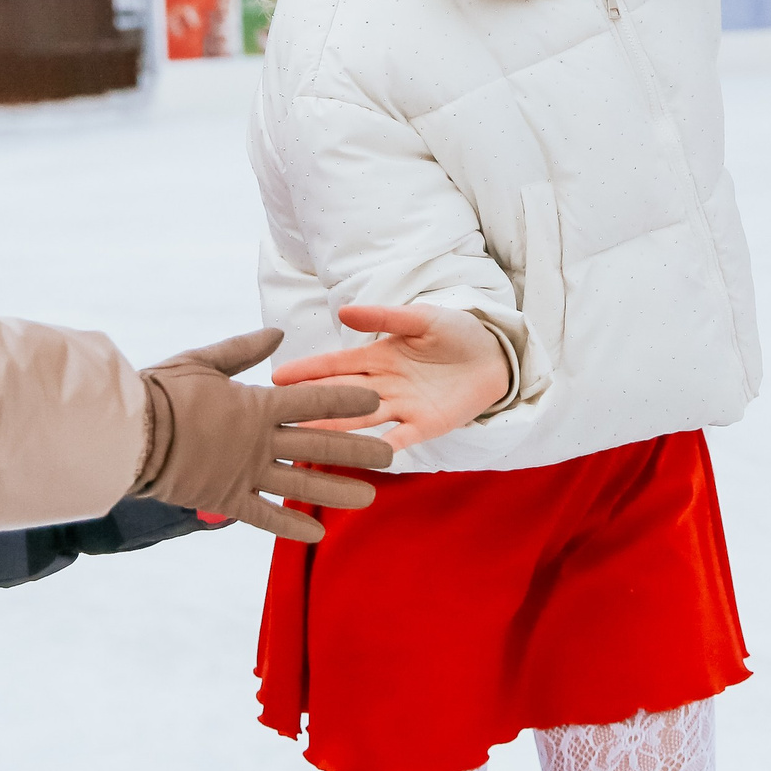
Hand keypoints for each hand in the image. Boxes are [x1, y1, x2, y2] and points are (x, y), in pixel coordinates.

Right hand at [134, 329, 393, 542]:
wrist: (129, 434)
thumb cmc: (162, 390)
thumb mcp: (204, 360)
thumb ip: (243, 350)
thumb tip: (277, 333)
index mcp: (257, 404)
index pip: (314, 399)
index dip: (348, 400)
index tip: (375, 401)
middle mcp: (260, 441)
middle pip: (320, 444)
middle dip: (359, 449)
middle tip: (391, 454)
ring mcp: (246, 473)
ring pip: (303, 484)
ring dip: (338, 490)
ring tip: (369, 496)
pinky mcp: (228, 499)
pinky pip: (266, 515)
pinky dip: (291, 525)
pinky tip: (317, 534)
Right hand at [272, 305, 510, 449]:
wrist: (495, 355)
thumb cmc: (455, 332)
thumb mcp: (420, 318)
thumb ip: (385, 316)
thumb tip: (342, 310)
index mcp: (377, 356)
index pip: (334, 365)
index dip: (307, 371)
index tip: (276, 378)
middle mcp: (382, 385)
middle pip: (340, 396)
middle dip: (309, 404)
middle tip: (275, 415)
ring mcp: (401, 408)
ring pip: (361, 420)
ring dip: (334, 429)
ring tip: (303, 438)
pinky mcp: (425, 426)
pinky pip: (399, 439)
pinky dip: (381, 449)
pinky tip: (358, 459)